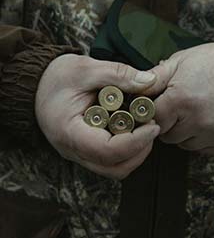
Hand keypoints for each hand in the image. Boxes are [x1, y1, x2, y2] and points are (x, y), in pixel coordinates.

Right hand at [35, 54, 159, 178]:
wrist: (37, 84)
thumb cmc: (56, 76)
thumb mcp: (86, 68)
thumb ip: (118, 74)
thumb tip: (149, 82)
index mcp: (69, 132)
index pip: (107, 151)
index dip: (136, 142)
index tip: (153, 125)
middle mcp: (72, 150)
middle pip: (114, 168)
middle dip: (140, 150)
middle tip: (152, 125)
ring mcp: (79, 153)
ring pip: (114, 169)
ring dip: (135, 153)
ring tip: (144, 127)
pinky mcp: (86, 150)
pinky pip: (110, 161)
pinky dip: (127, 150)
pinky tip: (132, 128)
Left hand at [146, 38, 213, 154]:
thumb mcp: (183, 60)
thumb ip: (155, 76)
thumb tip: (134, 88)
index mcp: (182, 99)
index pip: (151, 118)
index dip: (150, 111)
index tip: (155, 105)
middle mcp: (197, 121)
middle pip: (165, 135)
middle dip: (168, 121)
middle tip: (179, 104)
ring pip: (183, 144)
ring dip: (184, 131)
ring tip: (197, 109)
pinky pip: (202, 149)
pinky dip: (201, 137)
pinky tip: (210, 118)